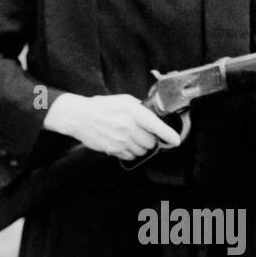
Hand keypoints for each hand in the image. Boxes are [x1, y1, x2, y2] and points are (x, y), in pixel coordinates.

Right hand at [44, 93, 180, 161]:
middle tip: (142, 133)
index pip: (156, 125)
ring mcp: (121, 140)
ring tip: (131, 137)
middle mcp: (128, 127)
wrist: (79, 116)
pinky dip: (130, 152)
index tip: (176, 140)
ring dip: (141, 147)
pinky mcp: (113, 149)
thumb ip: (140, 108)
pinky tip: (123, 143)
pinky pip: (130, 156)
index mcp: (133, 112)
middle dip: (150, 139)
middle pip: (150, 142)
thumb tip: (153, 118)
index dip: (168, 135)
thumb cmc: (102, 107)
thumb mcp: (123, 100)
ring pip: (142, 151)